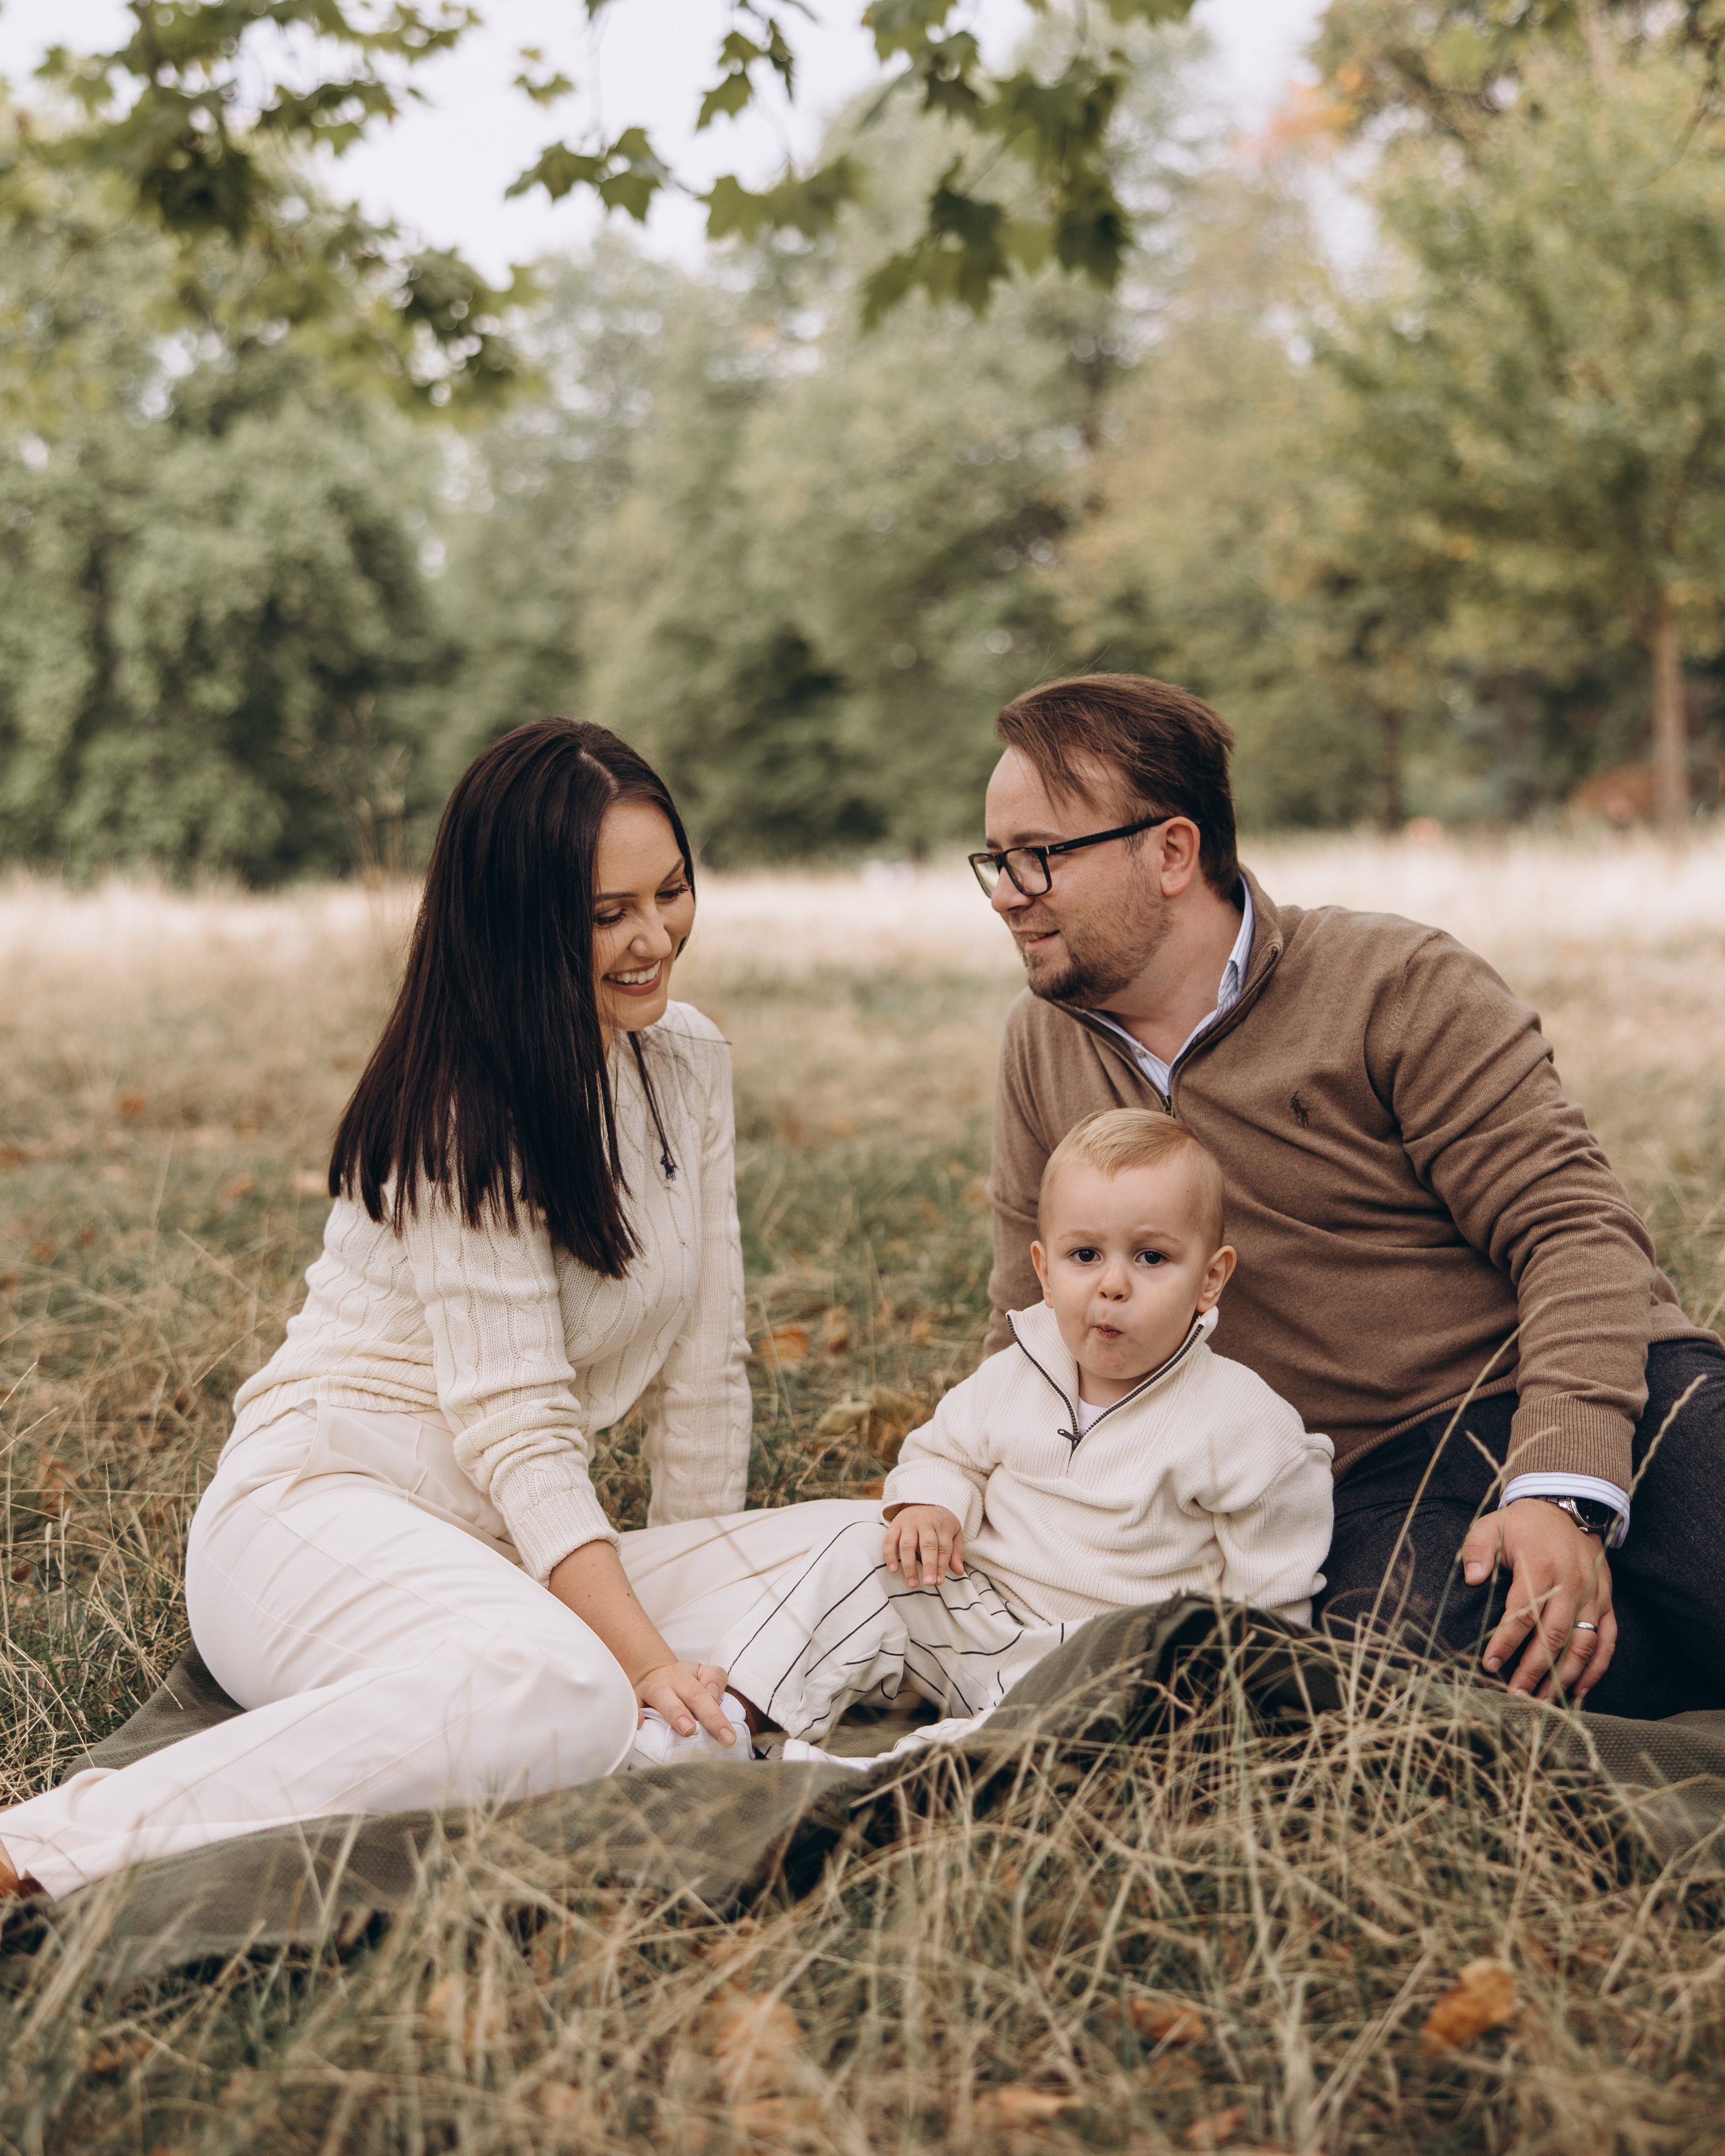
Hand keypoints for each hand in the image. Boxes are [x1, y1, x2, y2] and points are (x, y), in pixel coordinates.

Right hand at [634, 1659, 736, 1743]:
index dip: (717, 1716)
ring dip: (675, 1713)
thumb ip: (714, 1680)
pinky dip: (635, 1714)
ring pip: (662, 1697)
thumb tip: (713, 1696)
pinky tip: (641, 1725)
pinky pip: (633, 1705)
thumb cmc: (683, 1682)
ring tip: (686, 1730)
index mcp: (689, 1676)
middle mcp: (670, 1681)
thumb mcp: (703, 1673)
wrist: (653, 1676)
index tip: (728, 1737)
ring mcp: (650, 1690)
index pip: (706, 1693)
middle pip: (690, 1694)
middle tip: (709, 1731)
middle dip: (704, 1713)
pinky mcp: (634, 1701)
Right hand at [883, 1504, 964, 1586]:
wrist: (923, 1501)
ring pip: (908, 1544)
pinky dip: (890, 1555)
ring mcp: (909, 1522)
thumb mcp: (954, 1532)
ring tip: (912, 1583)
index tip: (939, 1581)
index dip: (941, 1565)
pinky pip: (889, 1539)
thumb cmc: (940, 1523)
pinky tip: (893, 1569)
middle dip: (929, 1565)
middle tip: (929, 1583)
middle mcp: (925, 1522)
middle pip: (927, 1545)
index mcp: (942, 1524)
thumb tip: (959, 1571)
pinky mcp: (895, 1524)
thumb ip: (956, 1552)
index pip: (943, 1547)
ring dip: (909, 1565)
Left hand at [1460, 1500, 1615, 1700]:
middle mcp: (1572, 1584)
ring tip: (1543, 1701)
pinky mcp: (1607, 1601)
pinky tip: (1579, 1690)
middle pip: (1554, 1636)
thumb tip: (1472, 1579)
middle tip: (1516, 1695)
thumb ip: (1478, 1550)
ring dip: (1564, 1677)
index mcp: (1541, 1567)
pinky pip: (1608, 1640)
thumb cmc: (1523, 1524)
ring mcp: (1594, 1595)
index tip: (1489, 1665)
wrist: (1566, 1506)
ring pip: (1583, 1645)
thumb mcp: (1492, 1526)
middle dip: (1534, 1670)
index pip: (1524, 1614)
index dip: (1507, 1642)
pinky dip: (1597, 1668)